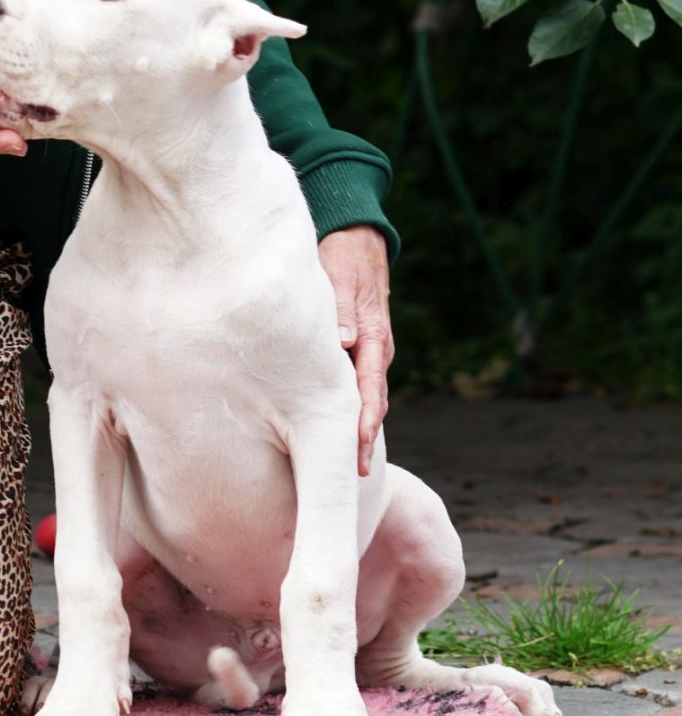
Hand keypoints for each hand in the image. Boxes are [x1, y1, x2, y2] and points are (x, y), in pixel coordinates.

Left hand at [317, 226, 393, 475]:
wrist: (358, 241)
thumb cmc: (343, 259)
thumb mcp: (339, 276)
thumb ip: (340, 308)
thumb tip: (342, 341)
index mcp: (373, 335)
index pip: (371, 386)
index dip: (365, 419)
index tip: (360, 446)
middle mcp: (377, 348)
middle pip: (373, 400)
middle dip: (365, 436)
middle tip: (355, 474)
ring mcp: (370, 350)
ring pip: (367, 395)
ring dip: (360, 426)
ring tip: (350, 463)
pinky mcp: (360, 347)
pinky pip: (359, 383)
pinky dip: (354, 407)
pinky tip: (339, 428)